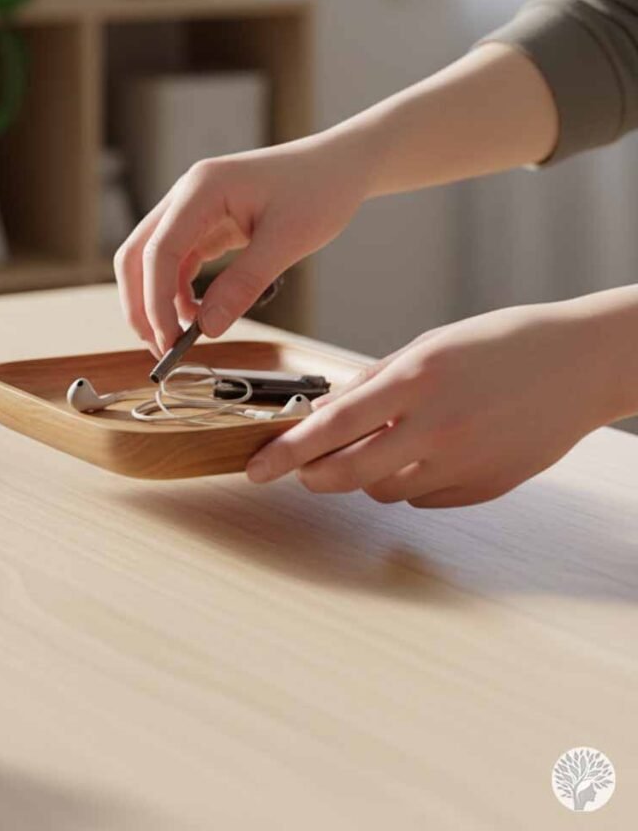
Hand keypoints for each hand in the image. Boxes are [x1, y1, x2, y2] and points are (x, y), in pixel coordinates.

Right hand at [114, 134, 376, 354]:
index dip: (155, 300)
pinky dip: (177, 292)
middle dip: (141, 304)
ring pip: (150, 261)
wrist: (338, 165)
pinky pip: (175, 263)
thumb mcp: (288, 241)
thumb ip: (245, 284)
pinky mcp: (203, 224)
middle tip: (160, 348)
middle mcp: (186, 195)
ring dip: (155, 301)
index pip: (159, 250)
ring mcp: (191, 209)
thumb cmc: (319, 190)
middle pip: (137, 255)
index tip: (169, 340)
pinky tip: (196, 316)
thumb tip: (208, 328)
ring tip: (178, 339)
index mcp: (202, 188)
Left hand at [246, 303, 614, 506]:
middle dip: (313, 476)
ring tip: (385, 444)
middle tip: (302, 471)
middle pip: (348, 473)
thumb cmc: (502, 343)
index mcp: (416, 379)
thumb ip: (374, 381)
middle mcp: (435, 425)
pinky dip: (410, 481)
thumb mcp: (429, 346)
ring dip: (366, 475)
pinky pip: (424, 497)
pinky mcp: (485, 488)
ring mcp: (463, 462)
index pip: (332, 425)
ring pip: (383, 491)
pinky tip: (429, 453)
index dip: (287, 451)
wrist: (582, 364)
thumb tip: (325, 412)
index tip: (258, 467)